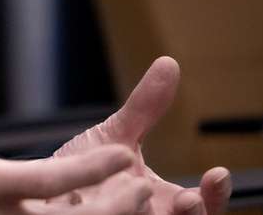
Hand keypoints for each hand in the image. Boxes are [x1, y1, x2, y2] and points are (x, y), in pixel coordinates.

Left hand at [53, 57, 230, 214]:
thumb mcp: (118, 135)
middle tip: (188, 198)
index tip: (218, 173)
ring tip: (136, 191)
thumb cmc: (86, 167)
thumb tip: (168, 62)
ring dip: (142, 214)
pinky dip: (99, 214)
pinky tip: (86, 197)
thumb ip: (145, 108)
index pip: (202, 207)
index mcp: (163, 204)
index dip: (215, 195)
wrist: (43, 187)